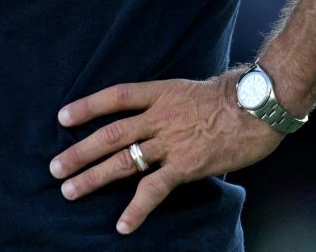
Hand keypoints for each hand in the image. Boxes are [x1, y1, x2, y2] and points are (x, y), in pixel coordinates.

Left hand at [49, 71, 283, 234]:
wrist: (260, 104)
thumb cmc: (236, 97)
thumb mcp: (196, 90)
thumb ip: (173, 106)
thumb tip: (161, 119)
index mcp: (161, 93)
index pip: (116, 97)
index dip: (87, 106)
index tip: (62, 117)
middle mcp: (160, 116)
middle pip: (110, 133)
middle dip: (80, 151)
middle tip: (54, 167)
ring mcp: (171, 141)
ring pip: (123, 159)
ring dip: (93, 177)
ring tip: (69, 190)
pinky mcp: (187, 165)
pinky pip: (154, 189)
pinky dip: (136, 208)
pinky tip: (123, 224)